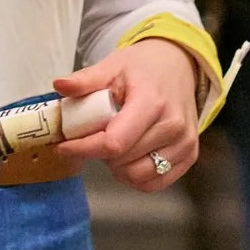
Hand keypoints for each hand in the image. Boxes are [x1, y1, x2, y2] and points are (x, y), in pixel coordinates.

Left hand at [55, 39, 202, 192]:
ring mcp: (184, 144)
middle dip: (98, 153)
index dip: (85, 148)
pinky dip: (136, 177)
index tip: (65, 146)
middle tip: (92, 138)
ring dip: (117, 168)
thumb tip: (59, 86)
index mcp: (152, 102)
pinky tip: (128, 158)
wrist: (178, 66)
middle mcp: (172, 126)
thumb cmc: (143, 68)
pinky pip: (155, 183)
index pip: (114, 142)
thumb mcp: (112, 66)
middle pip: (123, 161)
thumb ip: (86, 80)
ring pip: (138, 176)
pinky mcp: (190, 156)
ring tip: (112, 146)